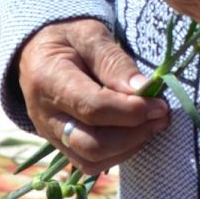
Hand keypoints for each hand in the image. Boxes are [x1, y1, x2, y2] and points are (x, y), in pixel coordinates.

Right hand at [17, 18, 169, 177]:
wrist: (38, 49)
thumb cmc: (68, 36)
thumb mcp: (91, 35)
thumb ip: (114, 62)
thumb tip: (144, 89)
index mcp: (48, 80)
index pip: (92, 108)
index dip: (131, 111)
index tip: (160, 104)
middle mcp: (44, 116)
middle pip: (91, 144)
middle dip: (133, 134)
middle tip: (161, 116)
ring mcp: (50, 135)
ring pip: (90, 160)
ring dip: (129, 147)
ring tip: (153, 124)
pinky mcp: (60, 145)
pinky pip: (89, 163)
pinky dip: (118, 154)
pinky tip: (136, 133)